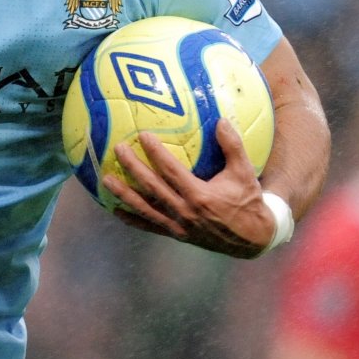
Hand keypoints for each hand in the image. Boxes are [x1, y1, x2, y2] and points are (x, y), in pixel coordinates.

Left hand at [103, 119, 275, 258]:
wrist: (253, 239)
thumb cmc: (248, 200)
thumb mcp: (245, 172)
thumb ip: (233, 146)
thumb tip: (221, 120)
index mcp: (200, 195)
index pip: (170, 170)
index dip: (155, 153)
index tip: (142, 135)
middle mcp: (185, 211)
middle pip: (152, 186)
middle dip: (133, 167)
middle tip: (117, 149)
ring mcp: (179, 225)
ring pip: (145, 208)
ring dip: (124, 193)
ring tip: (106, 180)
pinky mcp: (177, 234)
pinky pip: (150, 226)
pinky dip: (132, 219)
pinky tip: (116, 210)